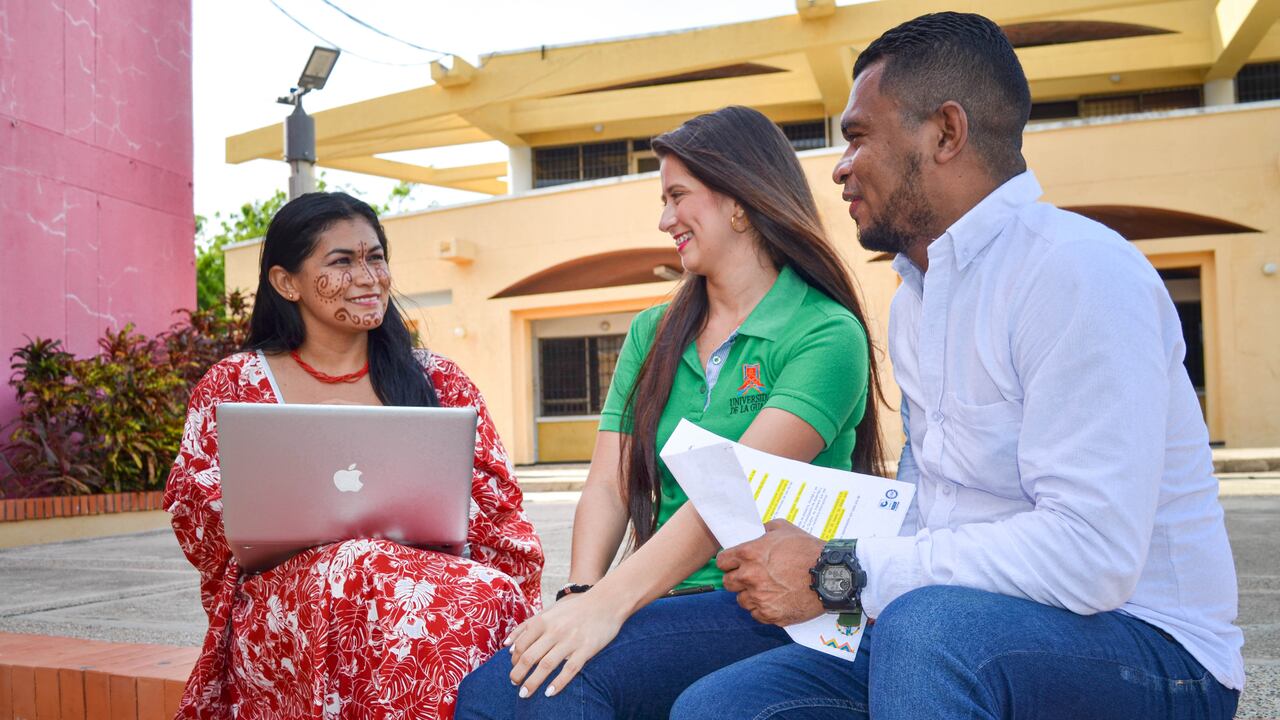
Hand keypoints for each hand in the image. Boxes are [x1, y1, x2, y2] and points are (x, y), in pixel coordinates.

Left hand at [505, 590, 624, 697]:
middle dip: (518, 674)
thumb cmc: (574, 608)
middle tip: (515, 684)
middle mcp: (554, 631)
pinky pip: (570, 670)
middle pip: (529, 657)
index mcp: (543, 621)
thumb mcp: (548, 611)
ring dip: (533, 682)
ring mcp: (570, 640)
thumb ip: (527, 626)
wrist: (606, 602)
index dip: (514, 660)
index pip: (521, 645)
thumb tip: (507, 646)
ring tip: (525, 694)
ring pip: (546, 665)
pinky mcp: (586, 649)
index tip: (514, 669)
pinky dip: (558, 683)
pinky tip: (550, 692)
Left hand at [717, 519, 824, 625]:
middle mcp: (750, 577)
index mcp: (749, 554)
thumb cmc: (809, 550)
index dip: (728, 562)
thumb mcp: (784, 528)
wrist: (830, 575)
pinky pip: (756, 615)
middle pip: (728, 583)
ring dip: (750, 596)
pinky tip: (774, 601)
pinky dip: (763, 609)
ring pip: (741, 601)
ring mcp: (759, 598)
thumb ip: (764, 529)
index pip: (722, 562)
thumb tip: (757, 533)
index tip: (734, 564)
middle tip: (751, 578)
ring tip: (766, 590)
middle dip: (737, 579)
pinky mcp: (770, 615)